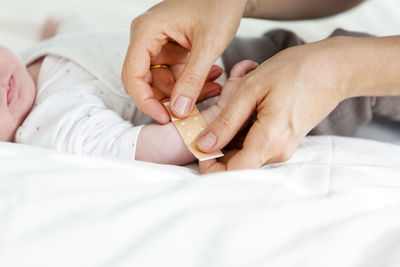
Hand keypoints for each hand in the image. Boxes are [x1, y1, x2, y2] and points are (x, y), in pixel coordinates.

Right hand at [122, 0, 248, 123]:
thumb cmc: (219, 4)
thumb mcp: (209, 44)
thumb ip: (193, 79)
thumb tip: (179, 110)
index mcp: (146, 32)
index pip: (132, 76)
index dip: (146, 102)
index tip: (166, 118)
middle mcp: (146, 38)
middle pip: (145, 81)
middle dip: (168, 99)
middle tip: (191, 111)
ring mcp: (158, 43)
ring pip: (162, 81)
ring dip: (185, 92)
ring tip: (214, 89)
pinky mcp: (171, 48)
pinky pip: (175, 74)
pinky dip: (191, 82)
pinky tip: (213, 80)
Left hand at [198, 37, 349, 172]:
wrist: (333, 69)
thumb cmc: (293, 72)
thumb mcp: (251, 90)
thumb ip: (226, 122)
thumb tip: (204, 145)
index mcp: (268, 142)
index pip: (232, 173)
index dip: (210, 166)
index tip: (198, 145)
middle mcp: (277, 153)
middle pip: (236, 165)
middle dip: (216, 148)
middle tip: (211, 118)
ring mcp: (282, 148)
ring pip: (243, 154)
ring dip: (229, 136)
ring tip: (232, 105)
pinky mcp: (283, 141)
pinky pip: (254, 145)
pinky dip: (241, 132)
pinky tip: (245, 108)